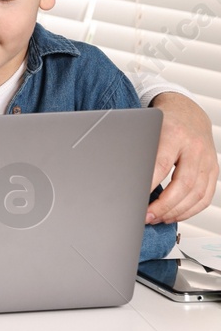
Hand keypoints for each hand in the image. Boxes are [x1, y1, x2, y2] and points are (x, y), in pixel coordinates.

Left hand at [147, 92, 218, 223]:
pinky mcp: (214, 170)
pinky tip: (174, 215)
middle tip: (146, 216)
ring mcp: (208, 160)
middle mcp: (195, 148)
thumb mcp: (148, 128)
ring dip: (176, 212)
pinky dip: (190, 210)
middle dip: (163, 205)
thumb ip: (139, 148)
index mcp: (175, 134)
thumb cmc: (163, 123)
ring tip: (157, 218)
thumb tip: (119, 175)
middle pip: (183, 184)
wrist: (188, 112)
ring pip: (197, 194)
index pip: (162, 164)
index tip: (135, 199)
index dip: (149, 184)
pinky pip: (206, 197)